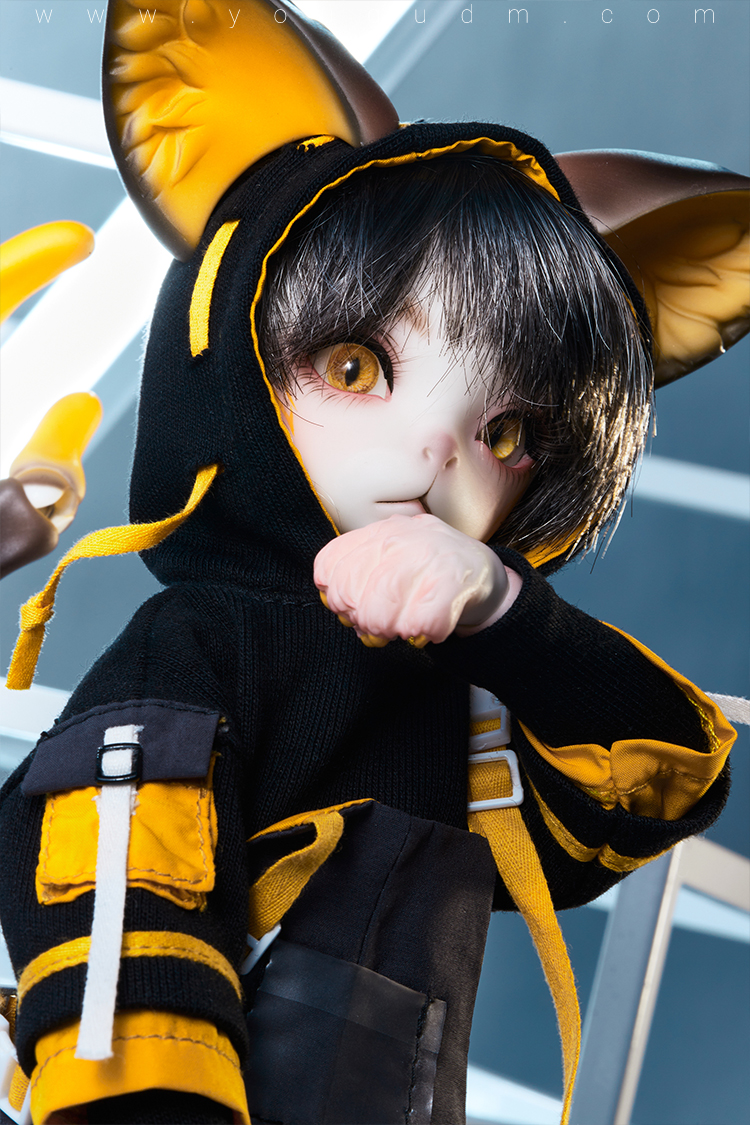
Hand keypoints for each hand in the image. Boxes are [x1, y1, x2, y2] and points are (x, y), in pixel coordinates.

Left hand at [314, 514, 518, 646]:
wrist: (484, 573)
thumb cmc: (429, 571)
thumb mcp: (391, 559)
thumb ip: (359, 575)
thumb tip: (336, 605)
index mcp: (381, 531)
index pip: (330, 565)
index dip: (335, 597)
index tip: (351, 608)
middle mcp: (402, 537)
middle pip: (351, 594)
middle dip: (363, 620)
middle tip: (382, 625)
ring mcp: (430, 556)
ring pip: (380, 613)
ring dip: (390, 630)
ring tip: (404, 628)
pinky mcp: (456, 581)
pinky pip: (419, 623)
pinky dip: (420, 634)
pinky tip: (428, 628)